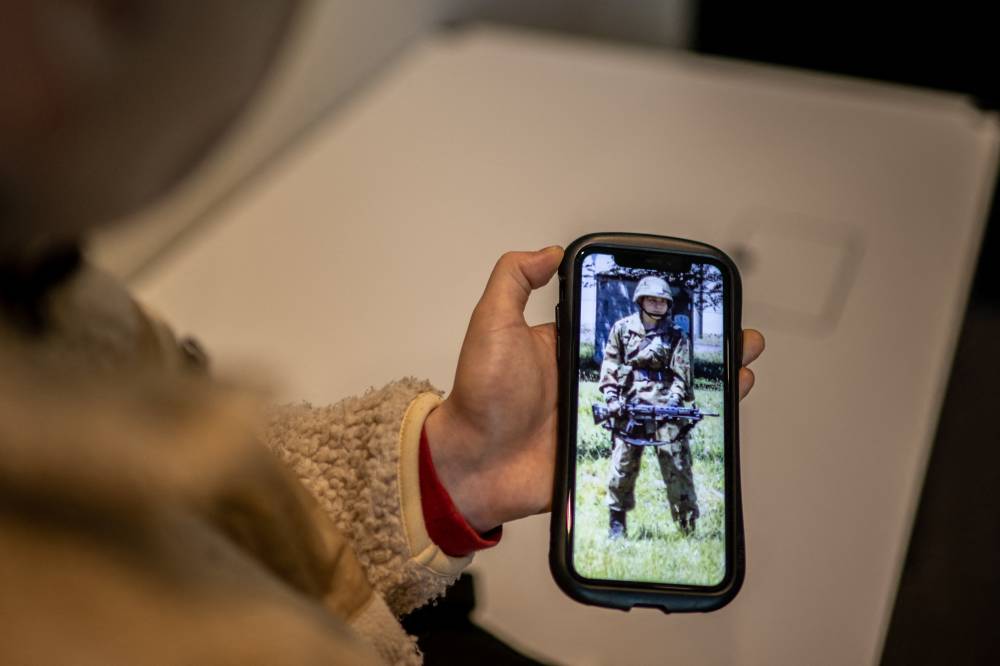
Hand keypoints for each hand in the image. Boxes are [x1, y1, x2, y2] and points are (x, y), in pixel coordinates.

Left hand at [425, 248, 765, 531]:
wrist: (473, 466)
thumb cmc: (478, 396)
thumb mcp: (492, 324)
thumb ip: (514, 281)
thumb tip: (547, 250)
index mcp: (570, 347)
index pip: (627, 324)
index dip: (663, 314)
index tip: (695, 301)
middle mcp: (592, 379)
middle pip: (658, 359)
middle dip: (701, 345)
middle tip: (737, 335)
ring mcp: (605, 415)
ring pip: (667, 395)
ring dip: (708, 381)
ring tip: (742, 366)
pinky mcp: (609, 448)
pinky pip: (657, 434)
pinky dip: (690, 423)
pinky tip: (721, 411)